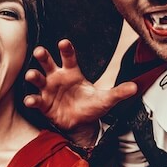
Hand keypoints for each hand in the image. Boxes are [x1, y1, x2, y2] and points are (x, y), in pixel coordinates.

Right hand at [23, 39, 137, 146]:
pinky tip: (31, 100)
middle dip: (43, 56)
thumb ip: (118, 92)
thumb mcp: (106, 100)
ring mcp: (48, 90)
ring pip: (38, 79)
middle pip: (48, 63)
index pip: (69, 57)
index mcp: (72, 72)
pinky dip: (32, 100)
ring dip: (33, 76)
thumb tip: (135, 87)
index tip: (63, 42)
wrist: (81, 124)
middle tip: (40, 51)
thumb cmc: (91, 106)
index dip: (66, 49)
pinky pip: (35, 100)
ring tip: (32, 75)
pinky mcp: (43, 104)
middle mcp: (58, 78)